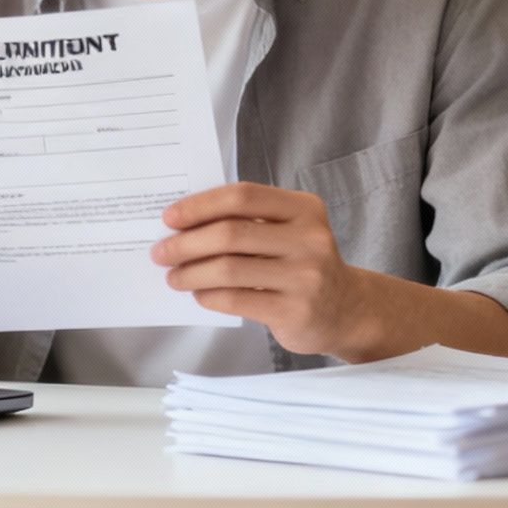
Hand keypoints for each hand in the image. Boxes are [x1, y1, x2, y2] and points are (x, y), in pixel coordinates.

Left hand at [150, 182, 357, 356]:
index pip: (242, 196)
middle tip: (161, 252)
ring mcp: (305, 277)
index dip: (201, 205)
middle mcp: (309, 239)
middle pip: (231, 234)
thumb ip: (248, 222)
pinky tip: (198, 294)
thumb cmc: (302, 264)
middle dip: (186, 243)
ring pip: (229, 270)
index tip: (169, 217)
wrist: (347, 309)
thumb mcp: (288, 231)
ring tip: (173, 277)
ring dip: (191, 273)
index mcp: (304, 208)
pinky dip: (208, 296)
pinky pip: (236, 300)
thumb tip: (183, 225)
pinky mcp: (295, 311)